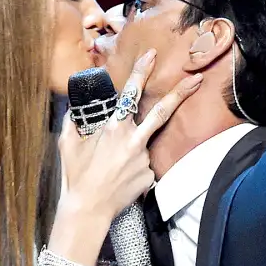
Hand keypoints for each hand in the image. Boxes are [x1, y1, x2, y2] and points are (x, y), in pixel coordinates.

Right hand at [49, 49, 201, 265]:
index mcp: (113, 128)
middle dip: (181, 93)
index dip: (141, 72)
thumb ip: (74, 121)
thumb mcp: (68, 143)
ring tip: (112, 168)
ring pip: (143, 145)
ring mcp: (144, 159)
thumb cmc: (76, 176)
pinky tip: (117, 181)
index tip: (152, 55)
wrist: (88, 209)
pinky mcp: (149, 176)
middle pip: (161, 112)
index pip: (130, 94)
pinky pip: (143, 166)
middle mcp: (133, 141)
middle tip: (197, 78)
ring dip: (131, 150)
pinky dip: (132, 170)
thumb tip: (76, 108)